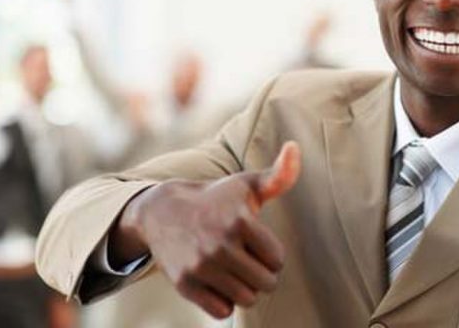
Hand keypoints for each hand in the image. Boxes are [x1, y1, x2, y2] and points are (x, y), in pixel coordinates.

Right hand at [111, 141, 300, 318]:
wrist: (163, 211)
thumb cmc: (216, 198)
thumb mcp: (247, 184)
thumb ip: (279, 175)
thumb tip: (295, 147)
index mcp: (240, 221)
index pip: (277, 260)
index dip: (270, 253)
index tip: (256, 242)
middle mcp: (219, 244)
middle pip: (265, 283)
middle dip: (261, 273)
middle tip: (246, 258)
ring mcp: (201, 266)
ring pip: (246, 299)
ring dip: (244, 288)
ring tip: (233, 269)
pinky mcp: (185, 284)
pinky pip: (221, 311)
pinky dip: (224, 302)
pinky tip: (217, 281)